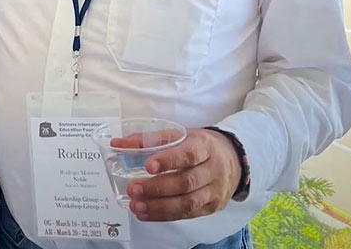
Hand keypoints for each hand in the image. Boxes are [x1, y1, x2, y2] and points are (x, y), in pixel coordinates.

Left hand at [124, 128, 239, 221]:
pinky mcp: (211, 207)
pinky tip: (146, 213)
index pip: (188, 154)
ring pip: (187, 202)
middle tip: (133, 188)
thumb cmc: (200, 146)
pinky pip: (187, 214)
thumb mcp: (180, 135)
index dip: (168, 160)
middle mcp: (212, 170)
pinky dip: (164, 215)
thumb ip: (149, 139)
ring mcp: (214, 191)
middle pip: (186, 182)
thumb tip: (118, 143)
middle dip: (157, 188)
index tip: (148, 165)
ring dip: (158, 206)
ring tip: (136, 205)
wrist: (233, 160)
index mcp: (205, 146)